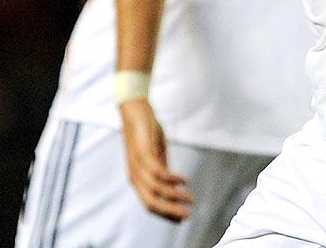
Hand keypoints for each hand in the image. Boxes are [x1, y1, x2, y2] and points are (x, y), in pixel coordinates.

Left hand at [120, 98, 192, 221]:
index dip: (166, 213)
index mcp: (137, 179)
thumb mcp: (157, 154)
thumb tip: (174, 187)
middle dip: (171, 212)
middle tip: (188, 215)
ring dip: (175, 197)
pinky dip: (172, 179)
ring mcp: (137, 165)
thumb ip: (163, 169)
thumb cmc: (146, 131)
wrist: (135, 108)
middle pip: (151, 203)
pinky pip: (158, 172)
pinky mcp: (142, 152)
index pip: (150, 204)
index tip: (182, 218)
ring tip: (191, 198)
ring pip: (155, 191)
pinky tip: (184, 180)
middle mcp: (135, 176)